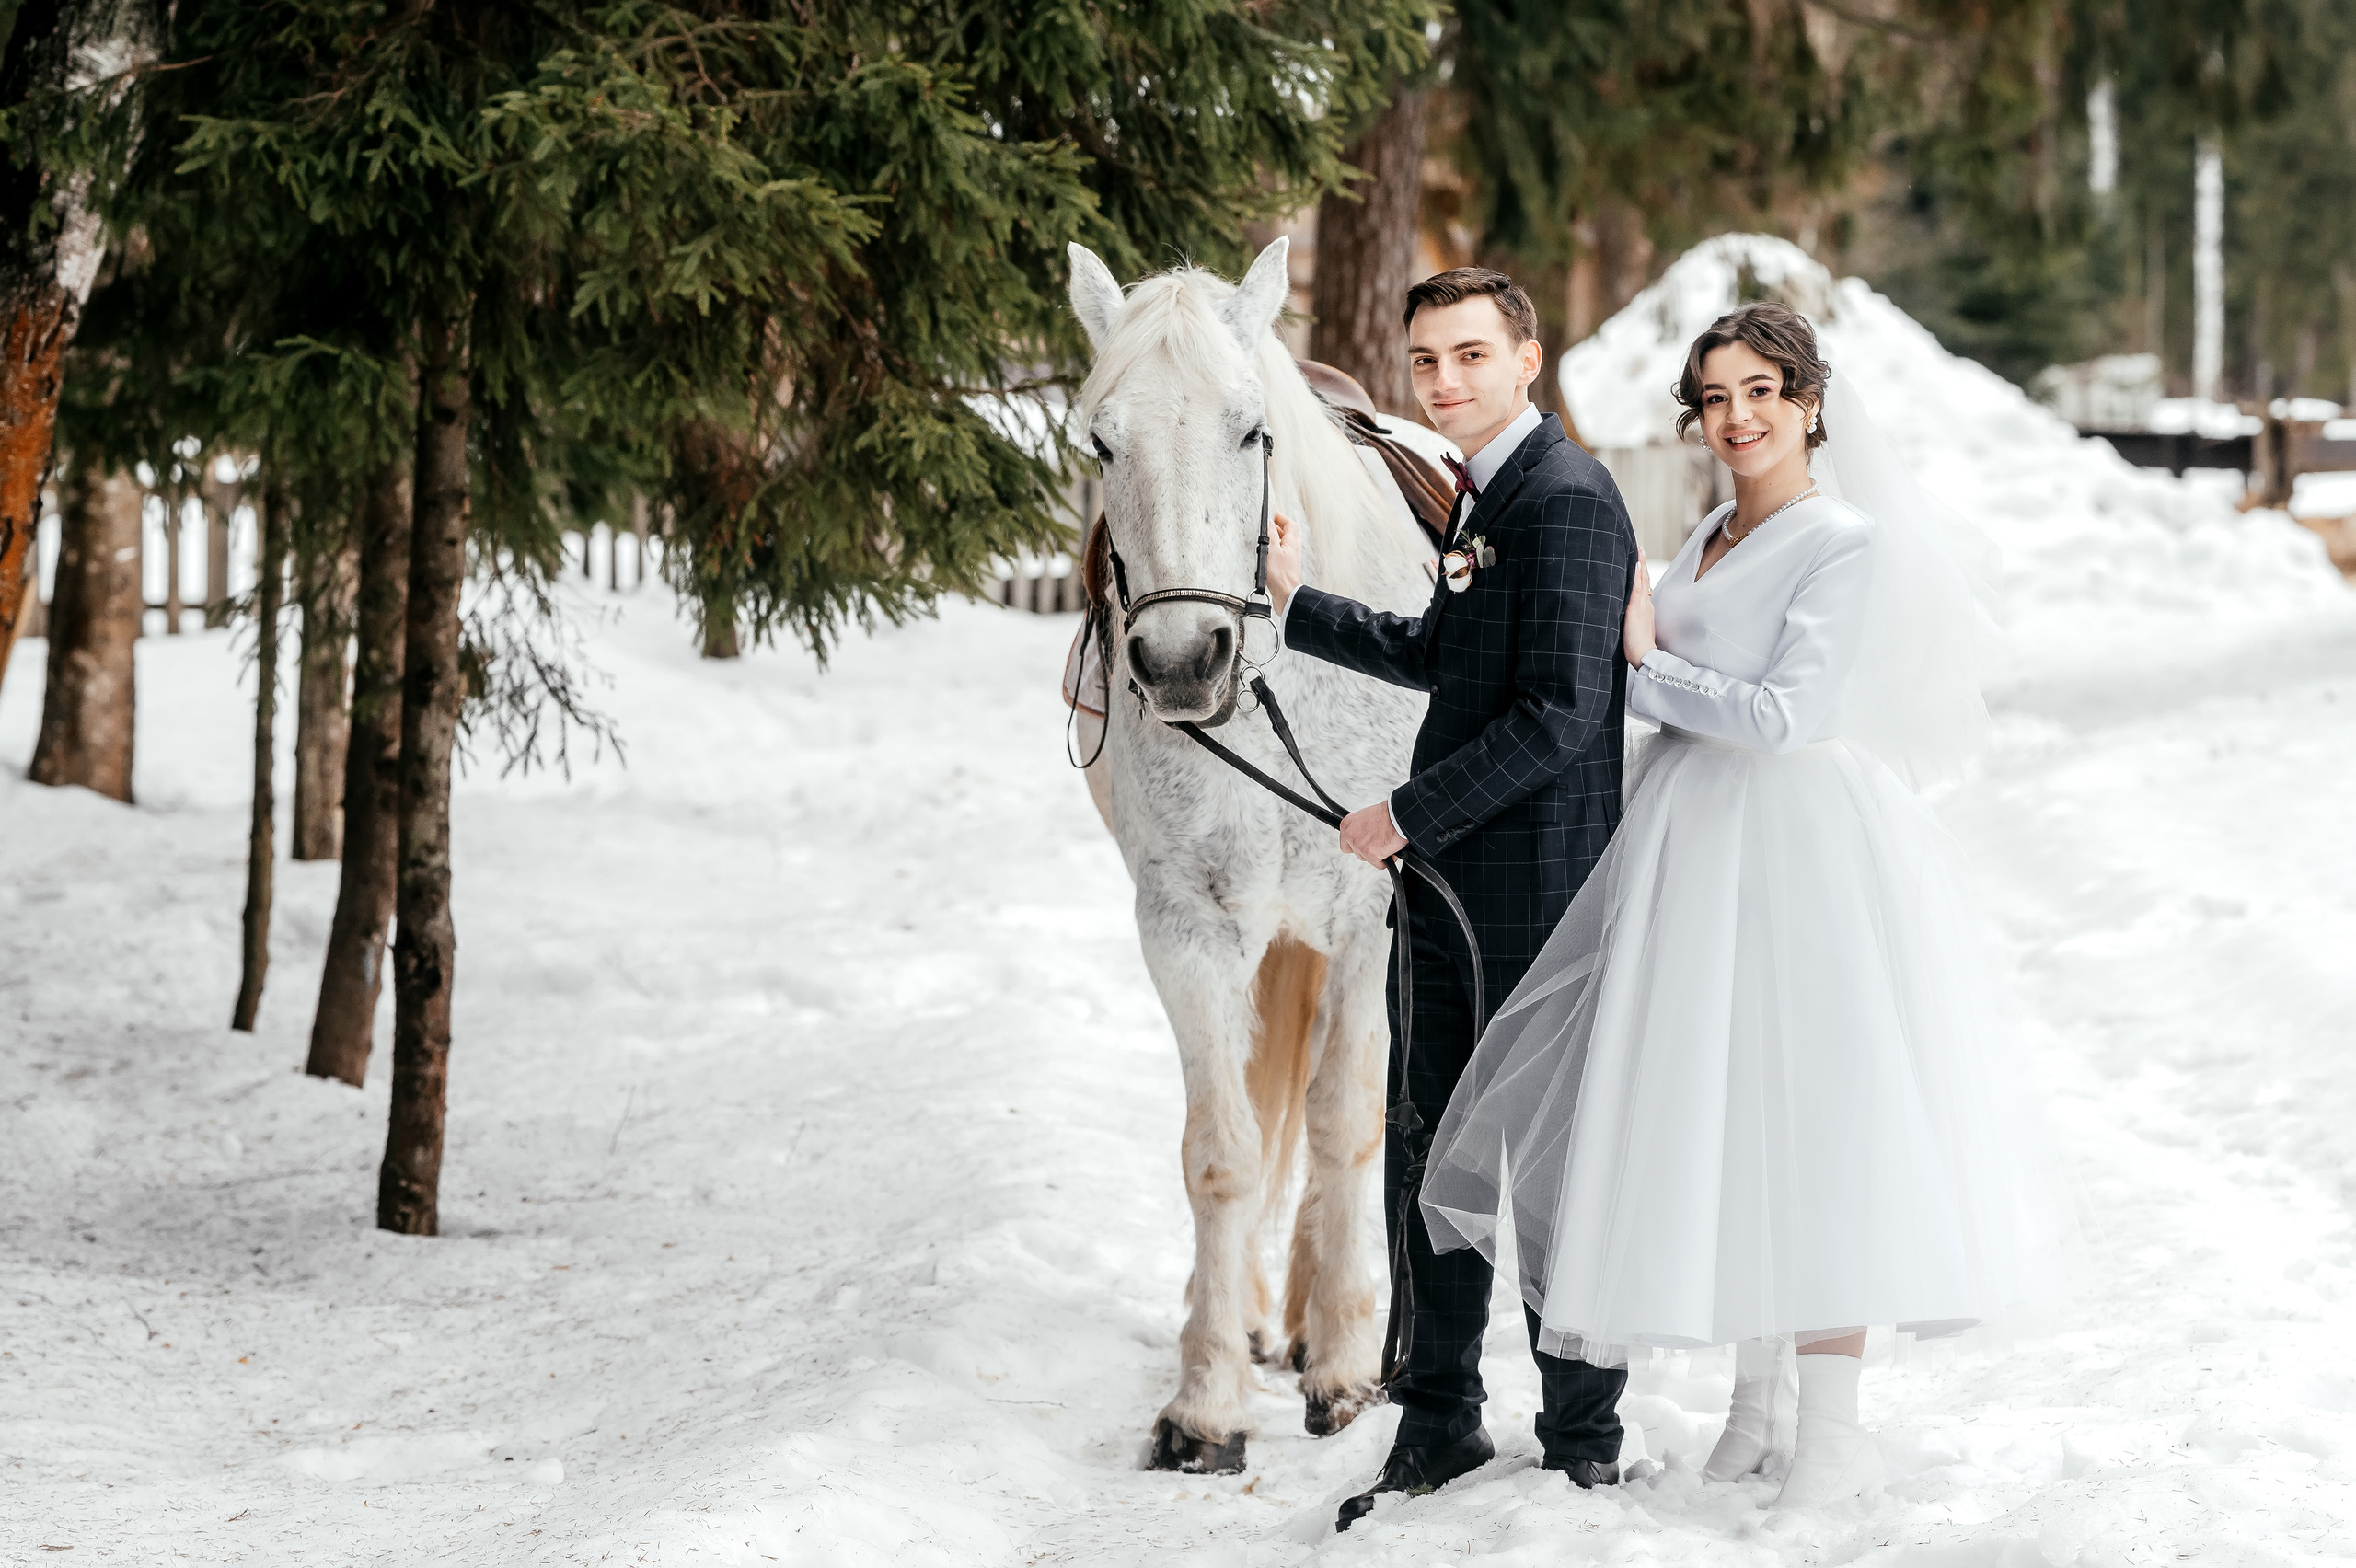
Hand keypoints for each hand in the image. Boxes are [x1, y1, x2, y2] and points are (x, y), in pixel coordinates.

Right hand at [1266, 510, 1303, 616]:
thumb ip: (1271, 536)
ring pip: (1286, 545)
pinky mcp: (1287, 569)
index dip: (1282, 518)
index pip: (1290, 524)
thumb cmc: (1280, 577)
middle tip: (1269, 527)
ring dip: (1277, 541)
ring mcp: (1291, 560)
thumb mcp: (1271, 551)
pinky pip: (1282, 556)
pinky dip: (1276, 552)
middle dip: (1279, 528)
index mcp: (1292, 543)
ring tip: (1268, 541)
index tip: (1274, 516)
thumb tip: (1269, 523)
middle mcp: (1294, 551)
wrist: (1286, 595)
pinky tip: (1268, 557)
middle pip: (1289, 534)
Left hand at [1339, 801, 1406, 866]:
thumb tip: (1363, 838)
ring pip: (1367, 859)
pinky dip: (1388, 859)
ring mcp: (1359, 846)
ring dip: (1378, 854)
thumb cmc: (1387, 815)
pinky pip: (1379, 864)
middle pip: (1356, 853)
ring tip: (1386, 841)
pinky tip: (1391, 847)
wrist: (1398, 817)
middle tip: (1379, 842)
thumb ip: (1360, 829)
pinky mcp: (1370, 855)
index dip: (1356, 846)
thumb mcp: (1366, 817)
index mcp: (1347, 825)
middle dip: (1368, 850)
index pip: (1345, 844)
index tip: (1364, 844)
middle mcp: (1350, 835)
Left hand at [1623, 552, 1655, 667]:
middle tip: (1640, 548)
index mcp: (1644, 610)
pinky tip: (1636, 565)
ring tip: (1639, 550)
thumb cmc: (1637, 649)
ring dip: (1640, 564)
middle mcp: (1645, 606)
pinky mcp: (1636, 612)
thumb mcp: (1632, 630)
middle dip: (1642, 563)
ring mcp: (1642, 607)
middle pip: (1644, 580)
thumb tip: (1619, 616)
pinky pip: (1637, 590)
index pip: (1642, 587)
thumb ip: (1628, 621)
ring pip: (1642, 581)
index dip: (1641, 573)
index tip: (1638, 560)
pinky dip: (1637, 577)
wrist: (1644, 658)